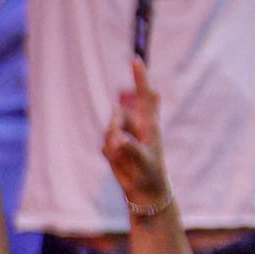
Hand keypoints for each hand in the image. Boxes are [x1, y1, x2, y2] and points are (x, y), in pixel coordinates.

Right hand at [102, 56, 172, 217]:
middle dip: (114, 127)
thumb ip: (131, 149)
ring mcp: (125, 134)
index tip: (135, 60)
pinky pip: (104, 143)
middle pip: (118, 113)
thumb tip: (118, 140)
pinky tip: (118, 163)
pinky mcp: (115, 145)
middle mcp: (136, 126)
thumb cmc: (150, 176)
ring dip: (110, 144)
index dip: (141, 78)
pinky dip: (109, 154)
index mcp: (150, 125)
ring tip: (121, 159)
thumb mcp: (144, 163)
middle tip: (118, 145)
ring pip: (109, 129)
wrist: (145, 193)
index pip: (146, 96)